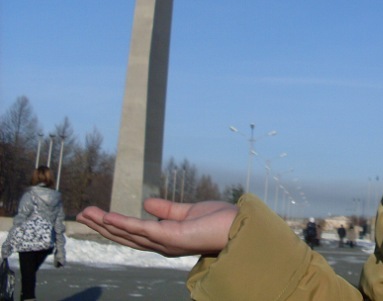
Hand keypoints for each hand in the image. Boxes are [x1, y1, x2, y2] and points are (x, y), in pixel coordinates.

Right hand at [76, 198, 236, 256]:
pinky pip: (142, 230)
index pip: (132, 233)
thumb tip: (146, 203)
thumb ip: (167, 210)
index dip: (113, 225)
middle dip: (102, 226)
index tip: (96, 215)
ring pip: (128, 233)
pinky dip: (124, 224)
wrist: (237, 226)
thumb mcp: (186, 212)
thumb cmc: (217, 221)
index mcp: (163, 238)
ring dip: (106, 224)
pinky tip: (108, 217)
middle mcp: (161, 244)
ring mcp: (164, 242)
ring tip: (87, 213)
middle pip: (124, 235)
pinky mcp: (170, 237)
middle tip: (82, 214)